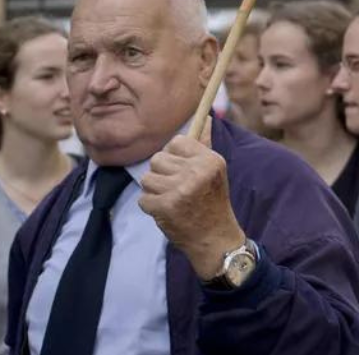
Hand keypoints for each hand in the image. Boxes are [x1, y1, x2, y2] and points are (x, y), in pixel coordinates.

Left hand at [139, 127, 245, 280]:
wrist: (215, 239)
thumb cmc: (212, 202)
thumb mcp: (214, 172)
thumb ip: (204, 145)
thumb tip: (204, 118)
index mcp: (210, 160)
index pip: (176, 142)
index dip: (174, 156)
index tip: (181, 169)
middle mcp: (196, 172)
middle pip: (158, 159)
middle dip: (163, 174)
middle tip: (178, 189)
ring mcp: (180, 190)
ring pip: (147, 178)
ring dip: (155, 191)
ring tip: (171, 200)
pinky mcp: (165, 207)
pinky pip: (143, 198)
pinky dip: (151, 207)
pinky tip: (166, 212)